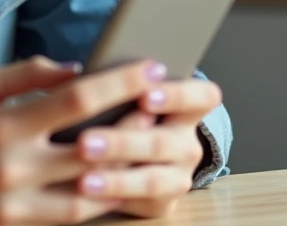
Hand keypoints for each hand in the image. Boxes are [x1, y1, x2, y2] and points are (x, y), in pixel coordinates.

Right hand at [0, 56, 170, 225]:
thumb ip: (28, 73)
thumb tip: (78, 69)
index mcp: (4, 125)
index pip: (76, 99)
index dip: (119, 83)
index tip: (151, 68)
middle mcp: (13, 168)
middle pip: (96, 148)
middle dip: (138, 127)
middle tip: (169, 111)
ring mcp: (16, 207)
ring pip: (93, 194)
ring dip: (130, 172)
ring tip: (157, 149)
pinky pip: (73, 219)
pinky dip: (103, 202)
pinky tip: (125, 185)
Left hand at [74, 77, 221, 219]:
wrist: (131, 154)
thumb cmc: (125, 111)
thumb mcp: (129, 95)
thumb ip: (120, 89)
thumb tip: (87, 82)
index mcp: (188, 109)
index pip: (202, 97)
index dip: (177, 96)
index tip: (144, 95)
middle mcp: (188, 145)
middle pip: (163, 143)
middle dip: (122, 143)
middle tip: (84, 142)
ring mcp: (179, 177)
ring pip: (153, 180)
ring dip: (117, 180)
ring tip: (84, 180)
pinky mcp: (164, 204)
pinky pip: (140, 203)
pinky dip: (112, 199)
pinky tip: (87, 197)